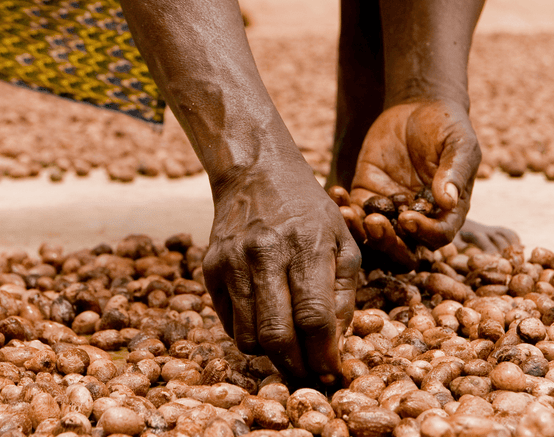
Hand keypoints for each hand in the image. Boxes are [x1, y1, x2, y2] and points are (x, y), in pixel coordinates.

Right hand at [203, 158, 359, 382]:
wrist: (255, 173)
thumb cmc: (308, 211)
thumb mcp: (342, 241)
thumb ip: (344, 293)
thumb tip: (335, 345)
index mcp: (306, 246)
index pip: (315, 319)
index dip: (325, 357)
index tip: (333, 377)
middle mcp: (265, 254)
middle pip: (277, 336)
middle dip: (296, 369)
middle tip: (309, 380)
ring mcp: (232, 262)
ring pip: (248, 338)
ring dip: (271, 355)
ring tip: (289, 349)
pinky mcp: (210, 268)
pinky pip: (229, 324)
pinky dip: (249, 334)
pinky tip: (265, 320)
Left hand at [339, 100, 480, 270]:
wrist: (418, 108)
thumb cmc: (446, 127)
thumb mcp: (458, 144)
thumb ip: (455, 171)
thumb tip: (448, 200)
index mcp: (447, 211)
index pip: (439, 236)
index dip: (424, 233)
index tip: (408, 219)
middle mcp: (419, 217)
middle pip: (404, 247)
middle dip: (387, 242)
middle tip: (374, 222)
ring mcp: (391, 209)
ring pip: (374, 236)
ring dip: (360, 231)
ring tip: (348, 212)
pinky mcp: (367, 194)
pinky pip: (353, 211)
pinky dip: (342, 207)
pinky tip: (336, 192)